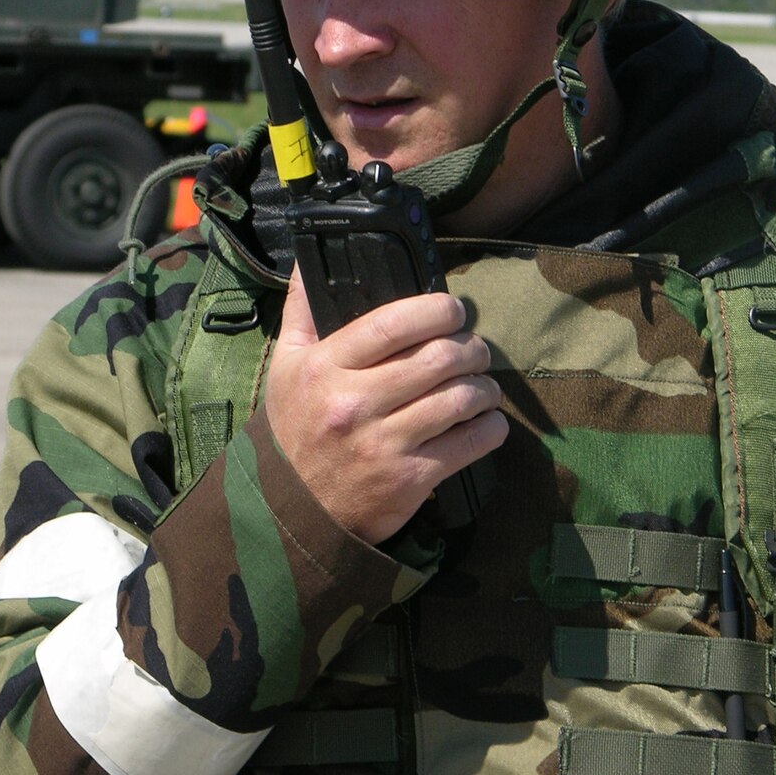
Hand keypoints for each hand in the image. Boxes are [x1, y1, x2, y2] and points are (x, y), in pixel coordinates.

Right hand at [263, 267, 506, 542]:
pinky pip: (471, 442)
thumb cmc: (294, 429)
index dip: (436, 310)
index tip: (453, 310)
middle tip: (474, 349)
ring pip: (461, 398)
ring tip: (482, 385)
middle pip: (439, 358)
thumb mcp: (284, 367)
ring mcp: (385, 443)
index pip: (393, 323)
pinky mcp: (411, 479)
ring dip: (485, 386)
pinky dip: (490, 426)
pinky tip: (486, 420)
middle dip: (471, 347)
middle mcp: (355, 403)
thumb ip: (301, 311)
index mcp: (325, 368)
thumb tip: (310, 262)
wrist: (295, 511)